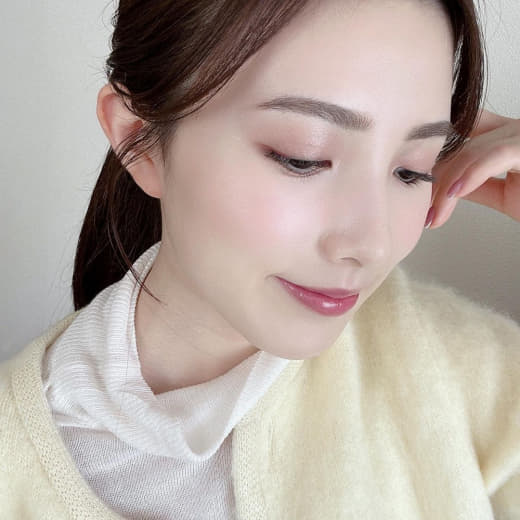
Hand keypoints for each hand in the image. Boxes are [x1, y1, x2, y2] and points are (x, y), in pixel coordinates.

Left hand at [428, 109, 519, 228]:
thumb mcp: (508, 195)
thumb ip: (479, 185)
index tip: (415, 178)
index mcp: (510, 136)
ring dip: (446, 187)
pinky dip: (472, 174)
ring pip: (472, 151)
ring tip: (434, 215)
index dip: (436, 151)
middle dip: (435, 180)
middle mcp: (517, 129)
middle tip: (422, 210)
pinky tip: (454, 193)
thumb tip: (446, 186)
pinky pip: (497, 154)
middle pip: (460, 144)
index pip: (464, 131)